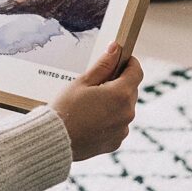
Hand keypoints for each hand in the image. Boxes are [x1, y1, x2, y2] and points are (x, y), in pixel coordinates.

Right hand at [49, 42, 142, 160]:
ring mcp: (123, 129)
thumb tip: (116, 48)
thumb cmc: (66, 107)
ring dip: (114, 102)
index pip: (136, 72)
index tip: (121, 59)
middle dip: (119, 83)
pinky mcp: (116, 142)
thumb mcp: (83, 81)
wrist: (55, 139)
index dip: (130, 63)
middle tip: (97, 83)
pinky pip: (118, 124)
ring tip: (91, 104)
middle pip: (131, 90)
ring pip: (124, 108)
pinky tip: (91, 119)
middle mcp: (127, 113)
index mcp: (121, 94)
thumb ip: (103, 65)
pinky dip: (110, 119)